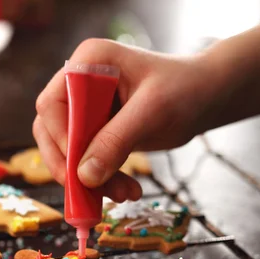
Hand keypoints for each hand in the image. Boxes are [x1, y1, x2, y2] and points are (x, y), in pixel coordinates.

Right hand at [34, 39, 218, 200]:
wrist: (208, 95)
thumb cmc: (185, 88)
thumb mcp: (152, 112)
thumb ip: (116, 141)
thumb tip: (84, 176)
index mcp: (87, 63)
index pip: (52, 104)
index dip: (60, 137)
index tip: (79, 167)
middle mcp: (79, 84)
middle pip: (52, 131)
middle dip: (71, 166)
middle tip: (91, 192)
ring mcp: (85, 108)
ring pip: (66, 151)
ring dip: (88, 179)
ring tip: (124, 194)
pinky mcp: (95, 130)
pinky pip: (84, 160)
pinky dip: (101, 180)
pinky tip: (126, 190)